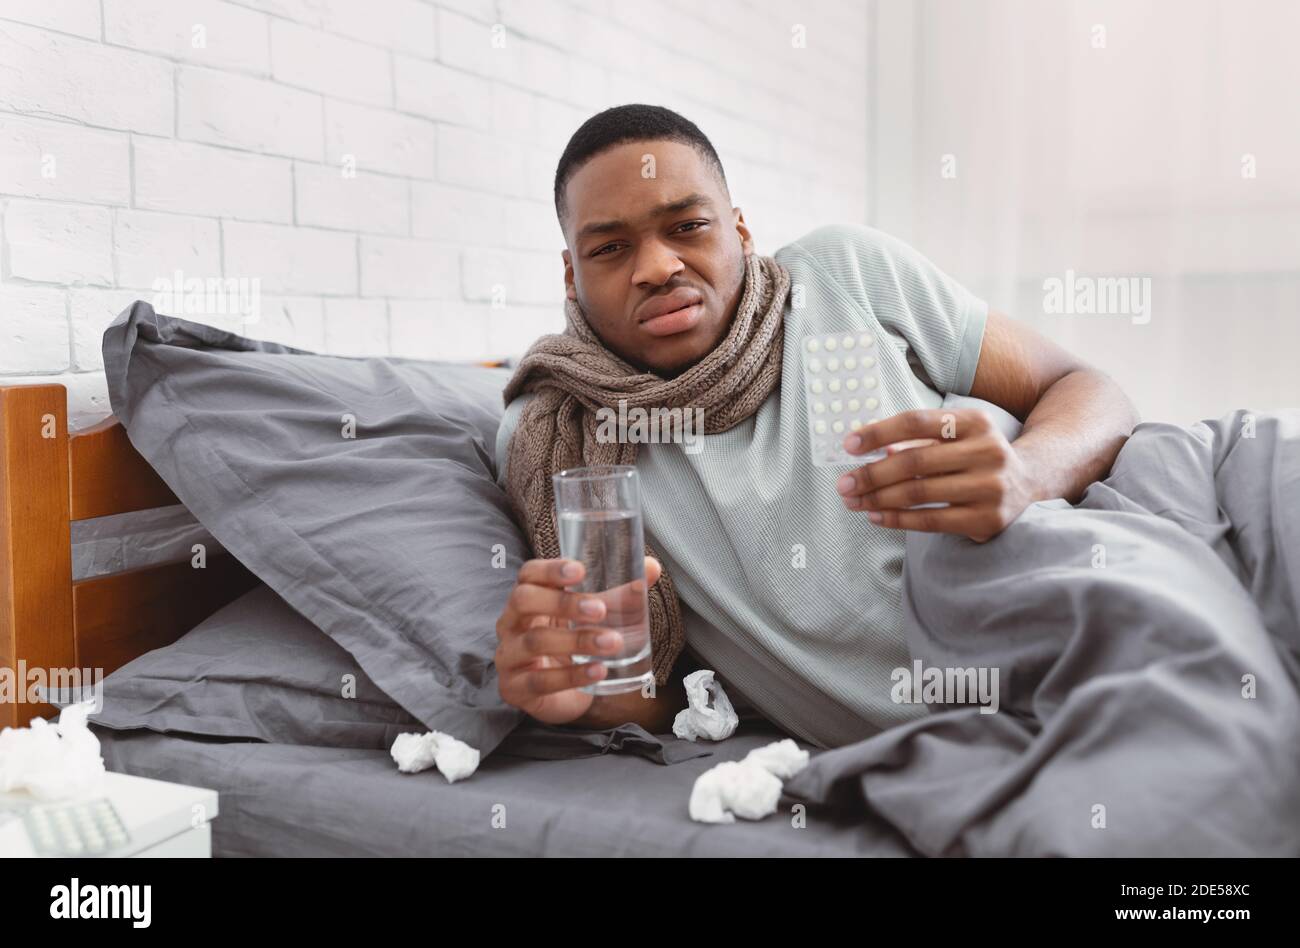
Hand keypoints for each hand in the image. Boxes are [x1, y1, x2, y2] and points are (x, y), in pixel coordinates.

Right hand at [495, 556, 661, 725]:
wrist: (558, 694)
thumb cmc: (570, 643)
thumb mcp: (594, 617)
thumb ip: (620, 594)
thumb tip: (652, 568)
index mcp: (527, 598)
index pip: (528, 574)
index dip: (550, 569)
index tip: (580, 570)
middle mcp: (511, 623)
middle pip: (523, 600)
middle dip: (562, 603)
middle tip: (600, 610)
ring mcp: (509, 656)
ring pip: (535, 641)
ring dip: (577, 641)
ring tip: (612, 642)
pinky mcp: (516, 688)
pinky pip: (541, 680)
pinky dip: (572, 676)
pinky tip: (598, 671)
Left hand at [834, 408, 1039, 541]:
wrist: (1030, 481)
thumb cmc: (975, 455)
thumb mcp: (955, 436)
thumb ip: (917, 439)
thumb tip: (872, 447)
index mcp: (976, 422)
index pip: (917, 422)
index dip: (879, 432)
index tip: (848, 445)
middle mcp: (988, 451)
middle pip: (914, 462)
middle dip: (872, 474)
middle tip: (843, 483)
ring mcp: (990, 487)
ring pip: (919, 493)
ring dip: (878, 498)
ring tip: (853, 501)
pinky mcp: (987, 519)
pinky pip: (931, 521)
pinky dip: (897, 519)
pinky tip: (875, 516)